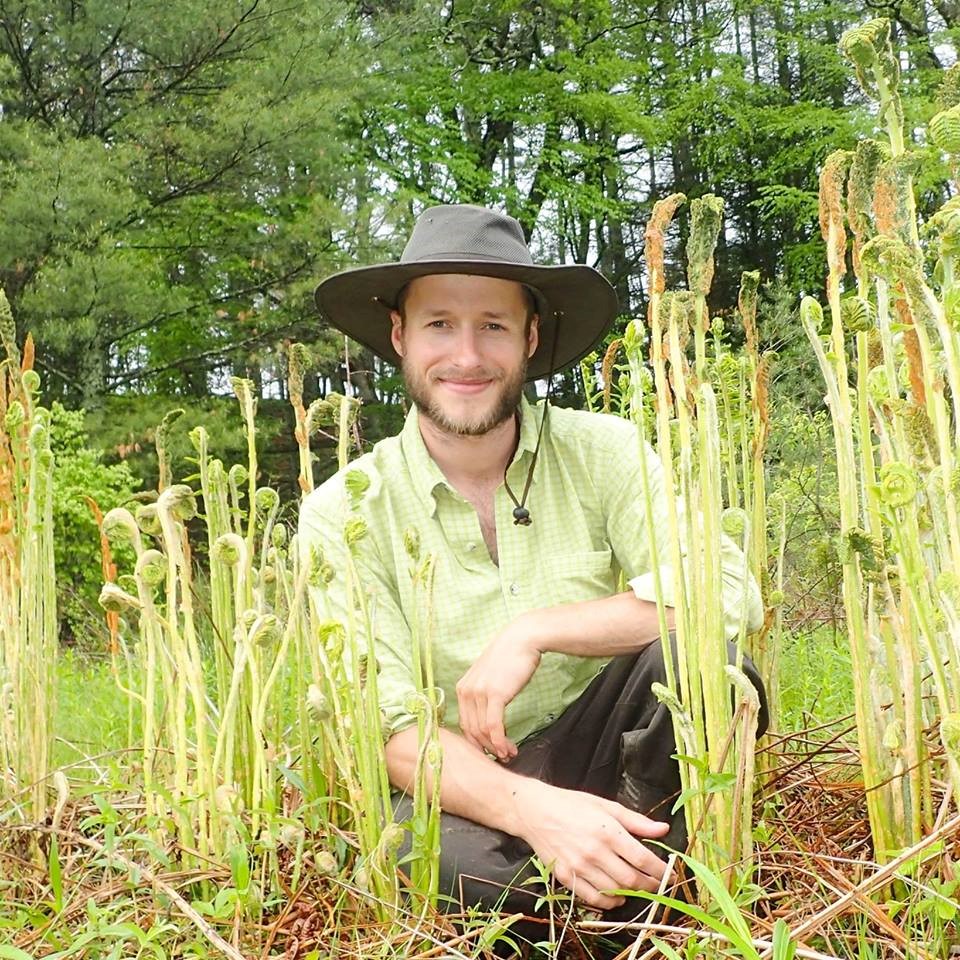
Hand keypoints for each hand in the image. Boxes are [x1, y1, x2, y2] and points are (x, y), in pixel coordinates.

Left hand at [456, 616, 541, 759]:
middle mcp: (466, 691)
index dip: (477, 742)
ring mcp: (478, 692)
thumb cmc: (510, 658)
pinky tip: (508, 748)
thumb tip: (488, 718)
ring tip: (510, 753)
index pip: (465, 724)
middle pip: (472, 731)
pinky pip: (493, 725)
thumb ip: (484, 695)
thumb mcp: (489, 677)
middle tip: (502, 757)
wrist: (522, 639)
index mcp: (462, 688)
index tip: (490, 751)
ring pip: (483, 731)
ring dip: (496, 746)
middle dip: (487, 748)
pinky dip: (500, 740)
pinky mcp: (494, 694)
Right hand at [511, 779, 671, 909]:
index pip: (643, 859)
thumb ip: (636, 821)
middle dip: (650, 885)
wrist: (535, 812)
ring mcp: (580, 867)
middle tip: (657, 884)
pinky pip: (594, 899)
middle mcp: (595, 852)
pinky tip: (616, 895)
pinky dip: (609, 902)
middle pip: (632, 880)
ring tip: (638, 888)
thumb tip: (663, 829)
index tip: (670, 874)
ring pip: (615, 892)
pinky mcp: (567, 877)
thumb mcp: (606, 805)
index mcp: (608, 831)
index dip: (661, 871)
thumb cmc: (571, 804)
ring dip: (632, 894)